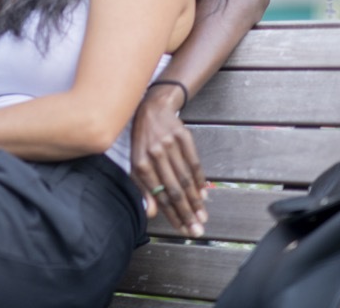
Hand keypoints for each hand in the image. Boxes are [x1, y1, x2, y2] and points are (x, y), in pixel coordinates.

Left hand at [130, 86, 207, 237]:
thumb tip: (152, 213)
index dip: (172, 215)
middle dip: (187, 213)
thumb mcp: (134, 161)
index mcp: (141, 163)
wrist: (153, 108)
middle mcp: (155, 154)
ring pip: (186, 178)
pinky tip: (204, 195)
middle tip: (197, 231)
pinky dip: (200, 181)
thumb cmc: (142, 140)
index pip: (159, 195)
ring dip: (196, 201)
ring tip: (203, 217)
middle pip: (174, 189)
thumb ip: (142, 187)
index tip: (183, 230)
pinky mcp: (184, 137)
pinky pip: (195, 163)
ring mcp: (170, 145)